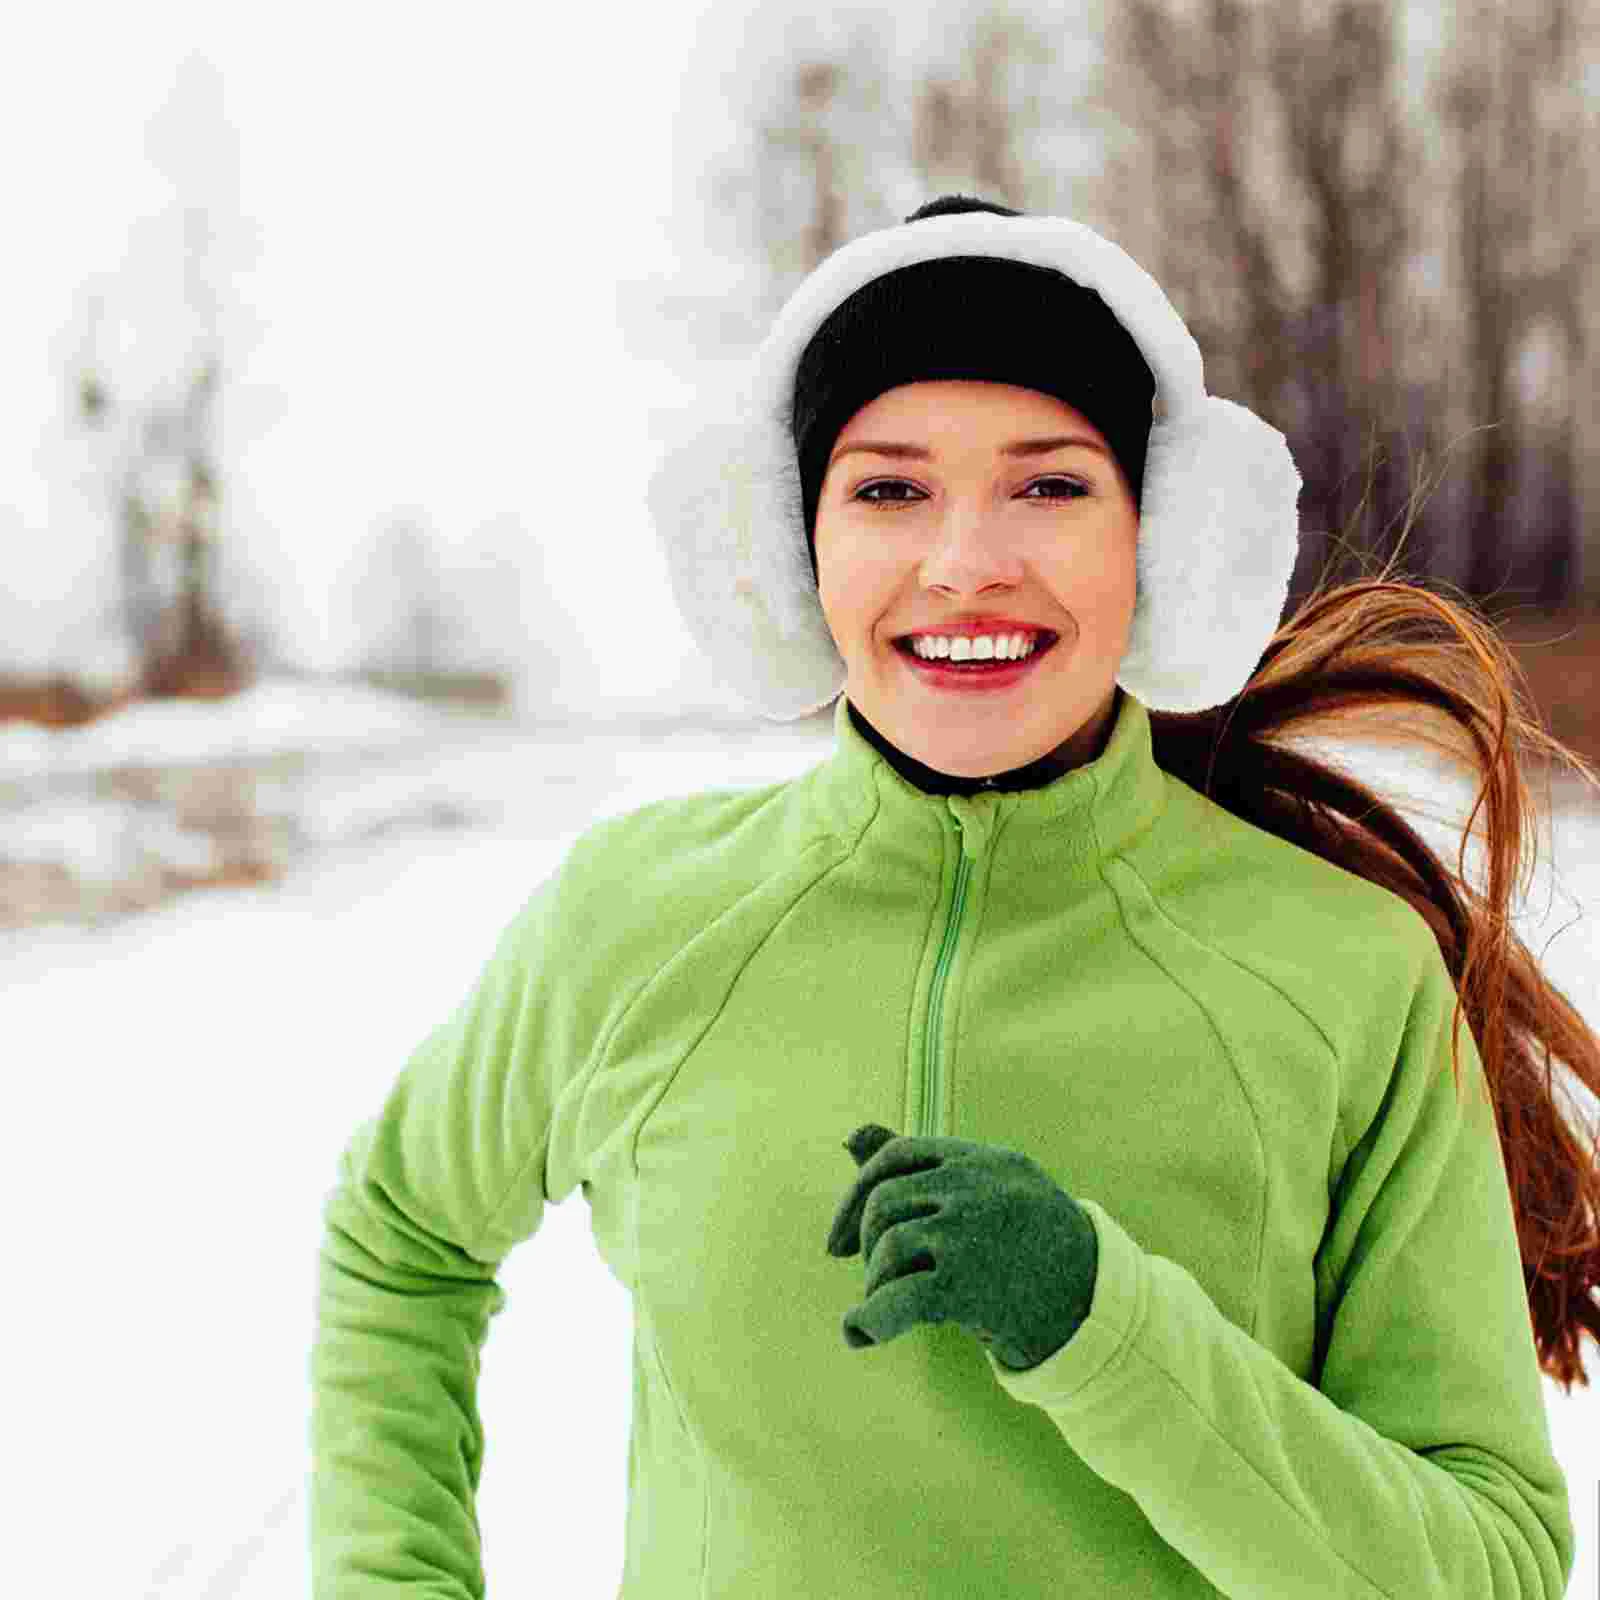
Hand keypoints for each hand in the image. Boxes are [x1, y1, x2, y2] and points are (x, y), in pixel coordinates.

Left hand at [824, 1123, 1098, 1370]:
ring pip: (889, 1247)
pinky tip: (859, 1335)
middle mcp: (977, 1188)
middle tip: (874, 1280)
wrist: (1102, 1311)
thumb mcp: (990, 1192)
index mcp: (985, 1160)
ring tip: (888, 1307)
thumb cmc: (1038, 1249)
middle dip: (865, 1243)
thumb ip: (922, 1167)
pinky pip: (898, 1299)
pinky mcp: (967, 1285)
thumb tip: (849, 1137)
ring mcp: (971, 1233)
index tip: (841, 1239)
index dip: (858, 1192)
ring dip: (875, 1284)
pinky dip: (870, 1320)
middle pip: (885, 1201)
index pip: (899, 1154)